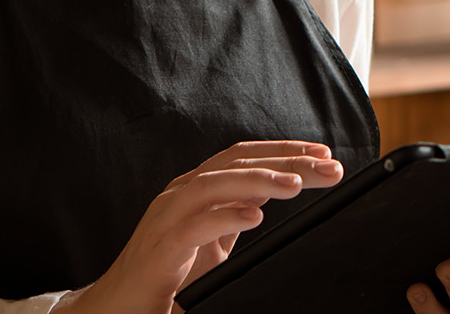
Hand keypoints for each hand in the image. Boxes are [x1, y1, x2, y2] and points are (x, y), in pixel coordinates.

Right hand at [55, 140, 343, 313]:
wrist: (119, 308)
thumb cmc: (168, 274)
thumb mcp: (213, 241)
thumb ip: (236, 216)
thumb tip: (276, 200)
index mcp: (197, 188)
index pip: (244, 157)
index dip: (284, 151)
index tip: (324, 155)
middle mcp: (181, 193)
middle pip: (237, 163)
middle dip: (286, 161)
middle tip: (330, 166)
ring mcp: (168, 217)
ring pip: (215, 184)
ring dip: (259, 180)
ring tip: (296, 184)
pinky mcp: (161, 249)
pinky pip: (195, 227)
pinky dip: (225, 217)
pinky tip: (255, 216)